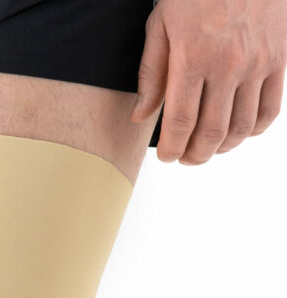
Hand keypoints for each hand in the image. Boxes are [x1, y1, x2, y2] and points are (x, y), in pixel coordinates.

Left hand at [131, 0, 286, 163]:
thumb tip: (142, 116)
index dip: (172, 149)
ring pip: (240, 128)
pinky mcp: (279, 58)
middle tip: (185, 158)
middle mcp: (227, 64)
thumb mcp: (162, 23)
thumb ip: (151, 73)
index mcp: (192, 57)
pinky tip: (236, 132)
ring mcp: (257, 63)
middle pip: (211, 133)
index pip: (180, 122)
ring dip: (222, 148)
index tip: (167, 156)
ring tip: (208, 148)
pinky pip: (269, 110)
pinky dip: (252, 131)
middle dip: (195, 156)